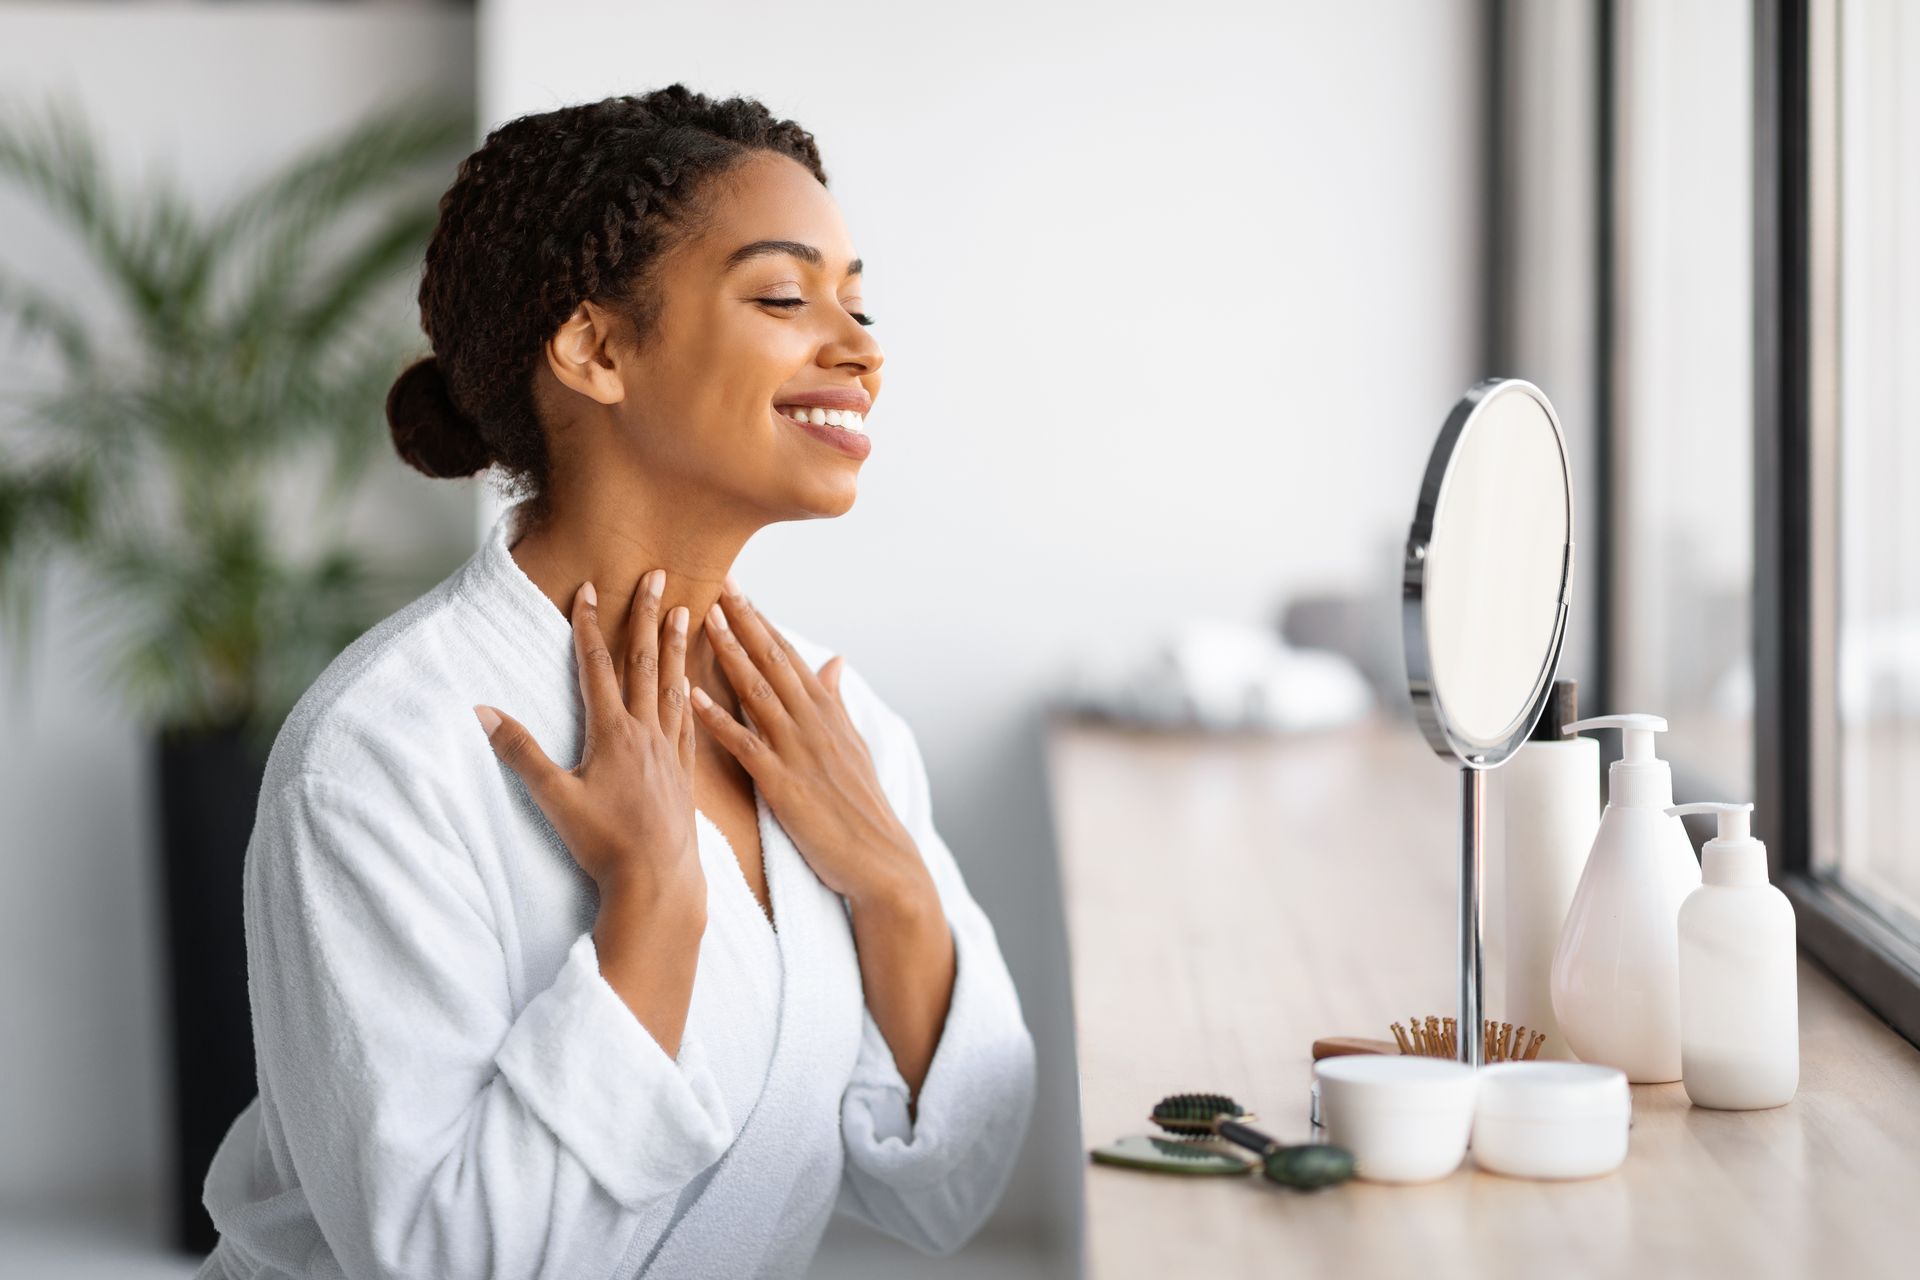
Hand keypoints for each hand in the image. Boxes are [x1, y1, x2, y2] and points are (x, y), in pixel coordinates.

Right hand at [474, 573, 701, 908]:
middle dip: (648, 615)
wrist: (659, 882)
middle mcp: (646, 733)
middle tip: (659, 574)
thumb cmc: (604, 844)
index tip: (590, 587)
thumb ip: (520, 752)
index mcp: (614, 733)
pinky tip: (692, 683)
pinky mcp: (684, 773)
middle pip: (644, 662)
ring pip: (673, 685)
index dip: (590, 625)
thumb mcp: (554, 798)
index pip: (598, 666)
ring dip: (676, 646)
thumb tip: (482, 711)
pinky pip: (689, 720)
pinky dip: (689, 694)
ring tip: (687, 612)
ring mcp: (670, 751)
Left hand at [692, 577, 926, 908]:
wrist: (880, 858)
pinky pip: (744, 744)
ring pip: (757, 692)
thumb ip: (836, 701)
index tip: (739, 589)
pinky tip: (693, 696)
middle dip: (744, 621)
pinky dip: (718, 719)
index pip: (790, 656)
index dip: (761, 621)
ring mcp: (798, 750)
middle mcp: (813, 722)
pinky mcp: (783, 783)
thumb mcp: (854, 745)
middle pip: (772, 661)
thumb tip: (833, 661)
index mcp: (827, 712)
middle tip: (717, 583)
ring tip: (704, 620)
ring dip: (730, 654)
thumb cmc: (861, 806)